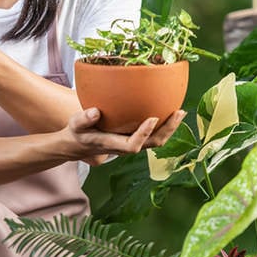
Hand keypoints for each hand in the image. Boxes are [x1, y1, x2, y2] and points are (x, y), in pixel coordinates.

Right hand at [64, 107, 184, 165]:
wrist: (80, 144)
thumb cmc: (78, 132)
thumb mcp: (76, 125)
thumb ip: (84, 119)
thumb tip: (94, 112)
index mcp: (112, 144)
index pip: (132, 145)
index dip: (144, 134)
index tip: (153, 118)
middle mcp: (126, 147)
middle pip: (152, 144)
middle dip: (168, 130)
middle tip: (179, 112)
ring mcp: (132, 143)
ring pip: (156, 140)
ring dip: (170, 128)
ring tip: (180, 111)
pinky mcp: (135, 138)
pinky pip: (153, 134)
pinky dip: (164, 125)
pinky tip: (169, 109)